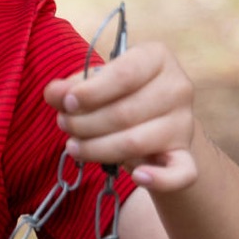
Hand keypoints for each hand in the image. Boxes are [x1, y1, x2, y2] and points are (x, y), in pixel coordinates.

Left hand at [44, 42, 197, 193]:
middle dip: (84, 123)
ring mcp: (184, 124)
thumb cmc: (121, 96)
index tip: (67, 103)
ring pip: (135, 143)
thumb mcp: (98, 83)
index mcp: (157, 58)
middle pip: (125, 112)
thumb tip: (53, 93)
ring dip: (96, 149)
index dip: (91, 92)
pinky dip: (159, 179)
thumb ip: (74, 87)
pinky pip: (180, 174)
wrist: (154, 122)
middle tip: (64, 125)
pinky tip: (136, 177)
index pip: (124, 74)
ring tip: (73, 146)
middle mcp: (178, 88)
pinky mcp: (186, 156)